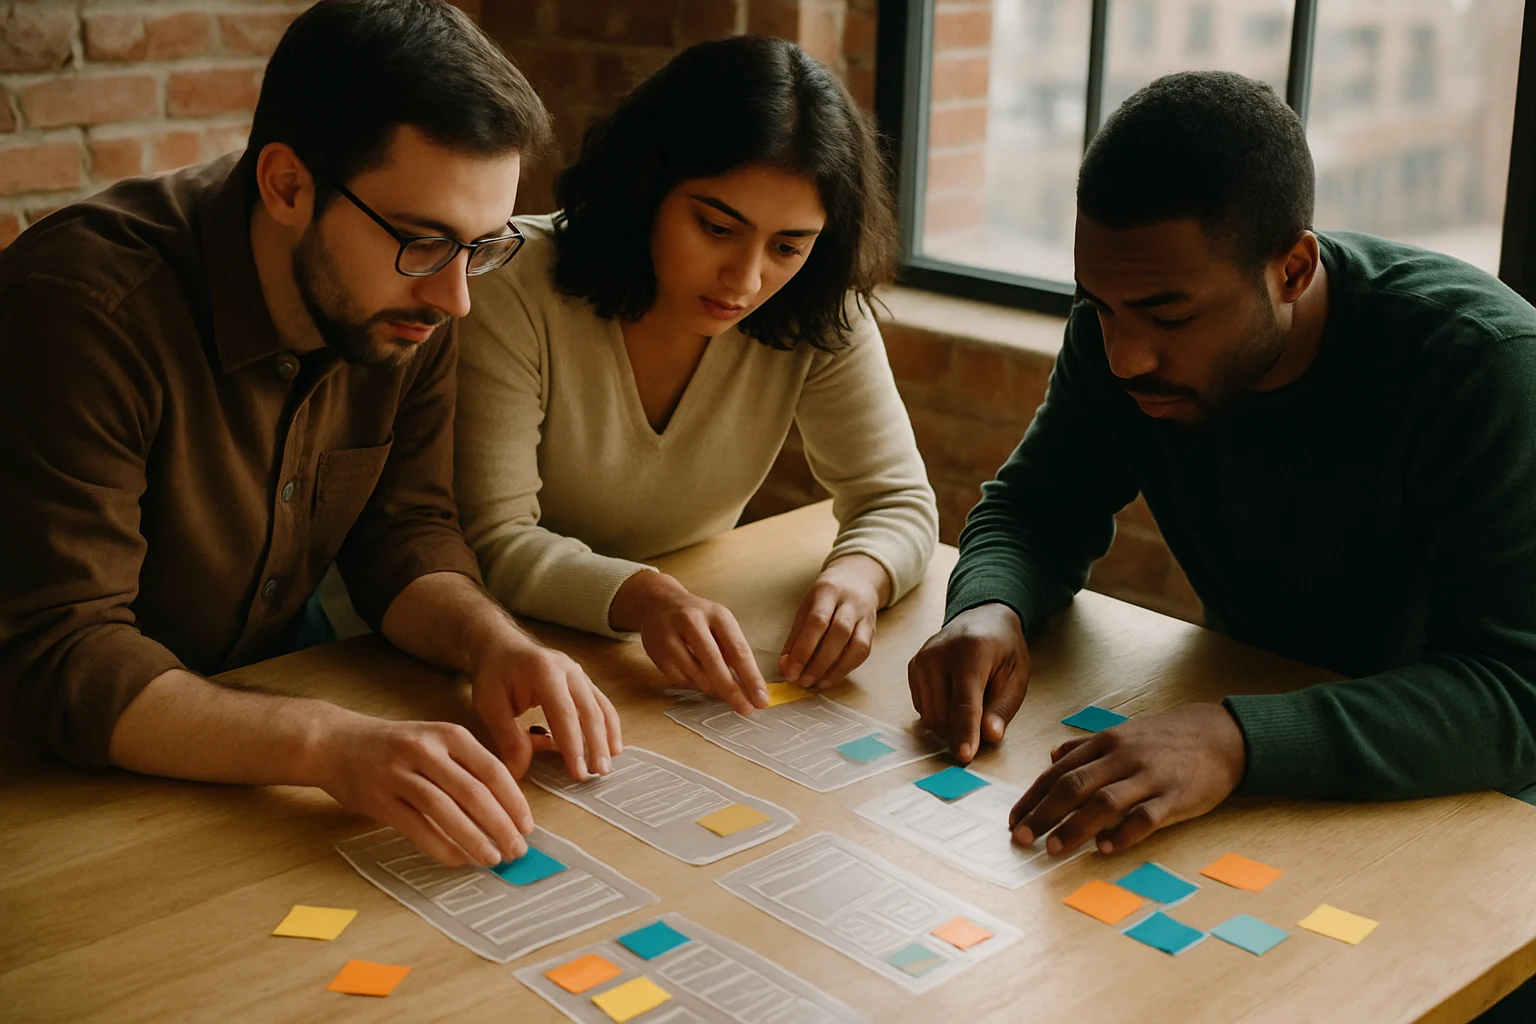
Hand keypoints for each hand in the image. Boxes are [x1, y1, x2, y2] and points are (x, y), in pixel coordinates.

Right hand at [318, 713, 534, 867]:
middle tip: (517, 850)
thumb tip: (505, 809)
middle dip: (501, 825)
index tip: (527, 826)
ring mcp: (400, 773)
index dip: (514, 802)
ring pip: (446, 811)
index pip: (492, 770)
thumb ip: (467, 766)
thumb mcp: (435, 740)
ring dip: (474, 839)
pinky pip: (416, 828)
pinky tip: (458, 859)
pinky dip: (441, 846)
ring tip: (492, 858)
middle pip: (473, 792)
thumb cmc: (395, 746)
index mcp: (449, 734)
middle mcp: (426, 750)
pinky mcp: (379, 798)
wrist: (337, 742)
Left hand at [470, 634, 622, 782]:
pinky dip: (609, 727)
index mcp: (544, 670)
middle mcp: (567, 669)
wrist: (501, 647)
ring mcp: (579, 673)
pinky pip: (601, 705)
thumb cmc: (495, 674)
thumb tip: (520, 770)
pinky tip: (612, 747)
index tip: (578, 773)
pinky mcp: (583, 681)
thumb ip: (506, 736)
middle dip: (596, 745)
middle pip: (589, 711)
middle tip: (599, 773)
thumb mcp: (489, 704)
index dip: (573, 746)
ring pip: (600, 708)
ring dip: (607, 738)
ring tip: (606, 766)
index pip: (564, 713)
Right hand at [611, 571, 767, 714]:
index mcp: (716, 614)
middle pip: (714, 663)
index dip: (751, 677)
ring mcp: (670, 637)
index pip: (738, 650)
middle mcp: (691, 622)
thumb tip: (747, 686)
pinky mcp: (656, 652)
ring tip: (716, 683)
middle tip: (745, 708)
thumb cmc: (697, 616)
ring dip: (711, 686)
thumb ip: (732, 650)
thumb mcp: (720, 623)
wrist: (657, 602)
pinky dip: (692, 683)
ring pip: (696, 675)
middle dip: (732, 690)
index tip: (761, 699)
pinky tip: (695, 675)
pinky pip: (680, 680)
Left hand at [779, 554, 887, 690]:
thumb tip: (785, 667)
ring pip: (856, 645)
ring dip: (835, 669)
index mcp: (827, 591)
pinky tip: (831, 678)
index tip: (791, 672)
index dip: (803, 649)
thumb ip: (795, 637)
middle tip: (802, 681)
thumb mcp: (806, 607)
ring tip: (816, 683)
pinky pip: (863, 652)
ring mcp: (865, 616)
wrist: (858, 579)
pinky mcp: (872, 629)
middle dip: (819, 662)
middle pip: (838, 634)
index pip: (817, 622)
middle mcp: (850, 602)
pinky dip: (846, 668)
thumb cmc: (825, 597)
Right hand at [906, 602, 1030, 762]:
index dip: (966, 732)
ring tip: (972, 705)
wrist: (982, 617)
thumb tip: (989, 737)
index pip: (965, 701)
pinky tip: (955, 697)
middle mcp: (938, 654)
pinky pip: (923, 708)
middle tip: (985, 721)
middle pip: (944, 714)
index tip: (965, 756)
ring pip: (931, 715)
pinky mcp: (913, 667)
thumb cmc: (1003, 649)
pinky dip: (940, 714)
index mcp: (971, 653)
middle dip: (963, 731)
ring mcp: (921, 660)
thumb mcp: (1017, 676)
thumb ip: (1002, 708)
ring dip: (951, 725)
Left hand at [1009, 703, 1246, 856]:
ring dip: (1075, 827)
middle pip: (1073, 786)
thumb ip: (1086, 747)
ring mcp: (1148, 776)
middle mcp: (1121, 757)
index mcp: (1104, 743)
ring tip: (1053, 849)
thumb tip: (1053, 757)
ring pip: (1103, 801)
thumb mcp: (1123, 734)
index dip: (1033, 798)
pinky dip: (1123, 833)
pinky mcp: (1175, 796)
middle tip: (1022, 839)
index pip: (1058, 772)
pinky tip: (1105, 849)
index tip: (1014, 820)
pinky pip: (1145, 817)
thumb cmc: (1166, 738)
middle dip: (1043, 814)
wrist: (1221, 734)